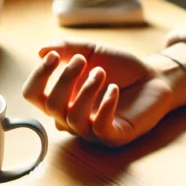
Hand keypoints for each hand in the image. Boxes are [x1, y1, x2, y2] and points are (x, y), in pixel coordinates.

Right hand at [22, 40, 175, 146]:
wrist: (153, 77)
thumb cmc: (120, 67)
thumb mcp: (92, 51)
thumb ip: (66, 48)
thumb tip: (41, 50)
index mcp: (61, 98)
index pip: (32, 95)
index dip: (39, 76)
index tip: (53, 56)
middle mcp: (71, 118)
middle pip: (51, 106)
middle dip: (65, 79)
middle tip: (83, 60)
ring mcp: (92, 130)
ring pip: (73, 119)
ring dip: (86, 90)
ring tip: (102, 73)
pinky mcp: (114, 137)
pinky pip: (100, 129)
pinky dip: (105, 106)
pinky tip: (114, 89)